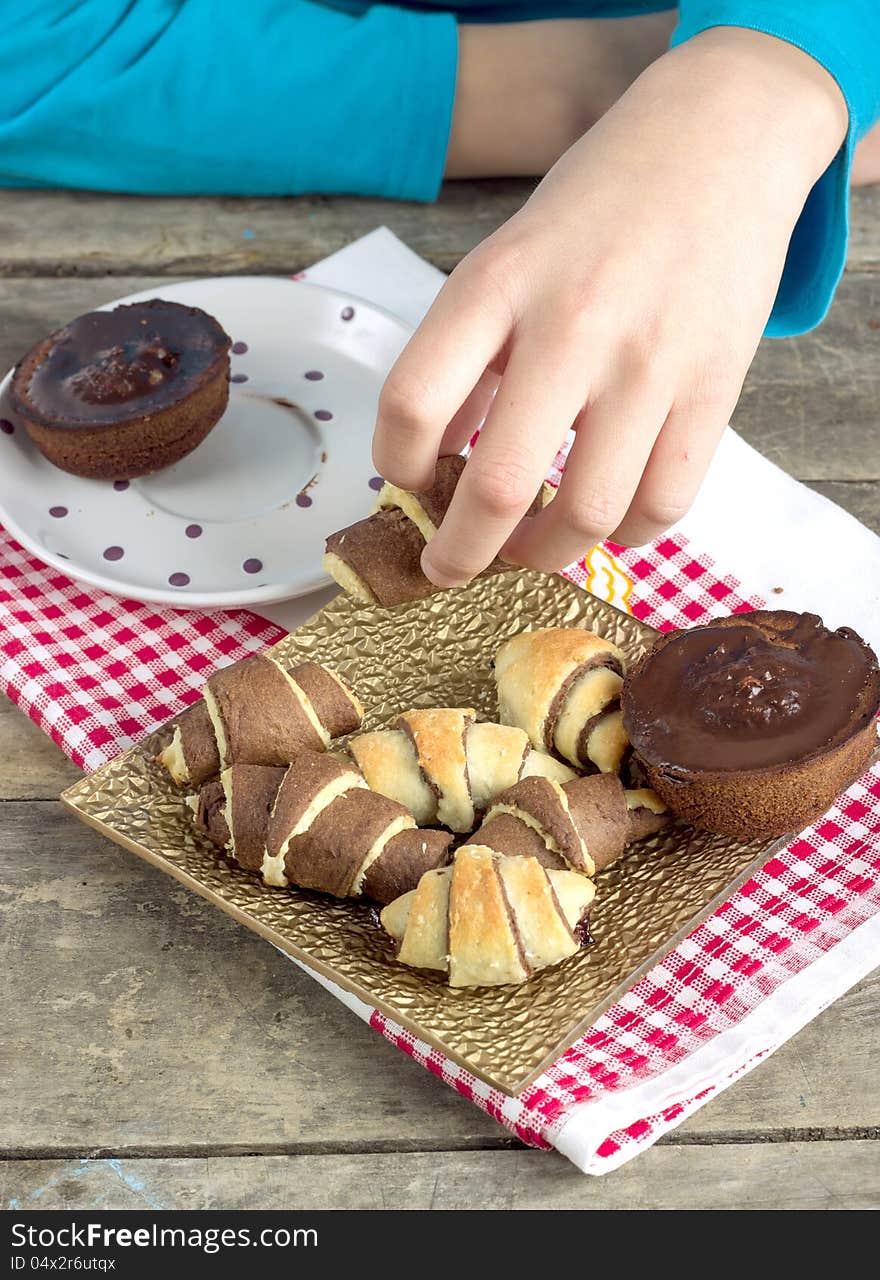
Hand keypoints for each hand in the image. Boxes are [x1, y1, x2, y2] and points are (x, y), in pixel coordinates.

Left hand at [373, 28, 846, 585]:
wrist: (719, 141)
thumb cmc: (596, 207)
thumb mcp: (506, 257)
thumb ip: (465, 355)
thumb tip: (430, 462)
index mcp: (497, 283)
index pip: (411, 403)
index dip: (395, 466)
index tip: (406, 484)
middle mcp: (571, 324)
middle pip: (496, 486)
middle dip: (458, 555)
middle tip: (449, 568)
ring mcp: (650, 362)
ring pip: (588, 514)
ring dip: (542, 556)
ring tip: (528, 550)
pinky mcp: (714, 388)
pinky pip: (664, 504)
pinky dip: (625, 535)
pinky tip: (605, 519)